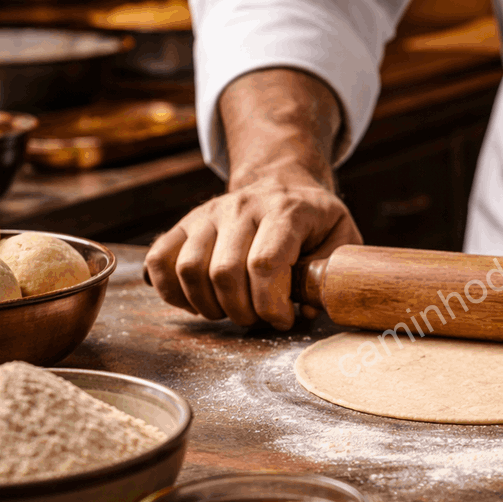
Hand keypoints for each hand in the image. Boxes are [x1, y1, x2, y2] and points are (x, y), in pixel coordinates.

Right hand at [145, 67, 357, 329]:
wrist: (282, 182)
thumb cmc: (314, 219)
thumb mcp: (342, 235)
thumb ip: (332, 271)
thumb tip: (309, 308)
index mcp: (286, 211)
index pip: (265, 264)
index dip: (271, 304)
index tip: (284, 319)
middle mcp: (242, 207)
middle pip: (225, 272)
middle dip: (242, 311)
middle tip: (259, 319)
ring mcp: (209, 213)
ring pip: (190, 270)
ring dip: (209, 306)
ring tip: (231, 312)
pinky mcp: (185, 222)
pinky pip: (160, 259)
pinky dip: (172, 291)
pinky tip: (198, 303)